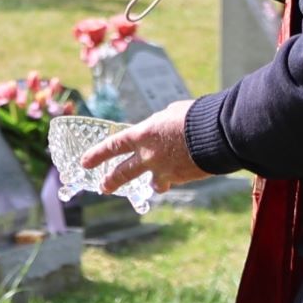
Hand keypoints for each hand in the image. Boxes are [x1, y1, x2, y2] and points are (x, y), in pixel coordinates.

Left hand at [77, 101, 209, 195]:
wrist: (218, 134)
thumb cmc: (195, 116)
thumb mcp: (169, 115)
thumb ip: (158, 126)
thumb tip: (158, 133)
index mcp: (142, 135)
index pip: (112, 146)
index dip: (97, 155)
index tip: (85, 163)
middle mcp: (148, 156)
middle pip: (123, 174)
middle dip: (111, 182)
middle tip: (103, 188)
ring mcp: (163, 171)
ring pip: (151, 184)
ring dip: (153, 183)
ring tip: (154, 184)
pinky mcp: (180, 179)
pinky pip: (173, 180)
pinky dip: (176, 177)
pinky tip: (184, 171)